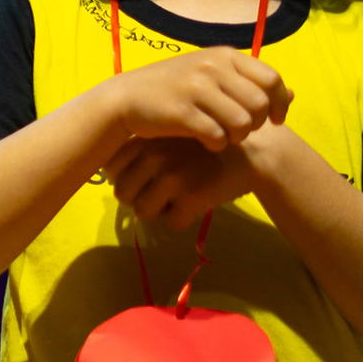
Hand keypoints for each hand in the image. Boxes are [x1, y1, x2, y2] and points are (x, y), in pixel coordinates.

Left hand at [105, 132, 264, 228]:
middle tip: (160, 195)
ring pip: (142, 212)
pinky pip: (171, 223)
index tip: (141, 180)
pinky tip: (194, 205)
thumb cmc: (205, 149)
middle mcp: (154, 156)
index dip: (124, 179)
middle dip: (139, 199)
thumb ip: (143, 150)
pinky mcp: (192, 197)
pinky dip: (181, 219)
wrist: (253, 154)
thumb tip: (108, 174)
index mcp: (146, 140)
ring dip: (158, 212)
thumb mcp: (171, 138)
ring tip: (175, 201)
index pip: (111, 169)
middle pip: (123, 194)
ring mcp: (172, 176)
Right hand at [106, 48, 290, 151]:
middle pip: (260, 104)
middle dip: (257, 124)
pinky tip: (206, 143)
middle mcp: (211, 68)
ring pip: (243, 123)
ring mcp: (195, 89)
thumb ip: (249, 82)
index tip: (274, 120)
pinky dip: (216, 145)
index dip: (280, 103)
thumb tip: (293, 93)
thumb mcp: (211, 75)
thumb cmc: (172, 88)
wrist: (124, 99)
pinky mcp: (181, 112)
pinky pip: (217, 137)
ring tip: (224, 137)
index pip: (271, 79)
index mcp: (222, 55)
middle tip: (242, 131)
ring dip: (238, 137)